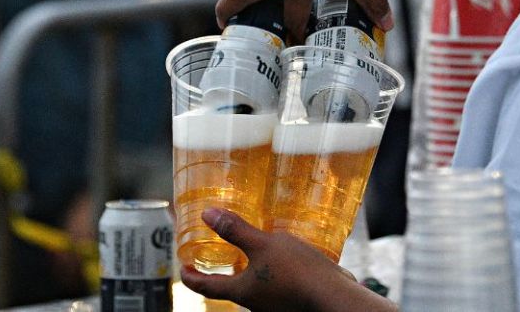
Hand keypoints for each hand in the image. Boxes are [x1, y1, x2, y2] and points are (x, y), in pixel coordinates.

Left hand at [180, 208, 396, 311]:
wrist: (335, 298)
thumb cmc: (298, 272)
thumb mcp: (264, 244)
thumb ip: (236, 231)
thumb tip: (208, 216)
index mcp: (242, 292)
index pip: (206, 287)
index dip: (191, 277)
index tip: (184, 269)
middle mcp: (255, 304)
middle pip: (233, 288)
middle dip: (226, 272)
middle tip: (222, 255)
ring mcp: (275, 306)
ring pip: (258, 288)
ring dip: (255, 271)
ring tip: (260, 250)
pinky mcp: (294, 302)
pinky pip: (279, 287)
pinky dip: (276, 274)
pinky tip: (289, 259)